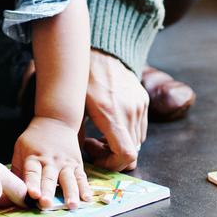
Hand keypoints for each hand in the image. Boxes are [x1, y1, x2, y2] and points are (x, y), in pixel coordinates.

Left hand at [12, 116, 91, 209]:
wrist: (55, 120)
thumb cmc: (35, 139)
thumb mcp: (20, 148)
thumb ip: (18, 170)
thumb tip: (11, 191)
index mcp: (34, 157)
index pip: (32, 172)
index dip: (32, 183)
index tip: (32, 194)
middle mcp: (50, 160)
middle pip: (49, 178)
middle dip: (48, 192)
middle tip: (46, 204)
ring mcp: (65, 162)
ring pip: (68, 179)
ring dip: (70, 193)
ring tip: (72, 206)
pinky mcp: (76, 164)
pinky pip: (81, 177)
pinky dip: (85, 188)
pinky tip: (87, 199)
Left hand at [81, 48, 148, 171]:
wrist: (101, 51)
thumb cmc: (83, 79)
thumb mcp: (75, 106)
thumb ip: (76, 134)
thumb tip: (73, 157)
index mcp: (111, 114)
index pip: (126, 154)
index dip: (112, 164)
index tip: (94, 155)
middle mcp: (130, 112)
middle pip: (132, 152)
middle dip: (112, 156)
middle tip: (93, 144)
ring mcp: (139, 106)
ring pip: (137, 141)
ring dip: (120, 145)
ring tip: (100, 133)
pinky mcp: (143, 100)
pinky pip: (140, 128)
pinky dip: (127, 133)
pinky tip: (110, 122)